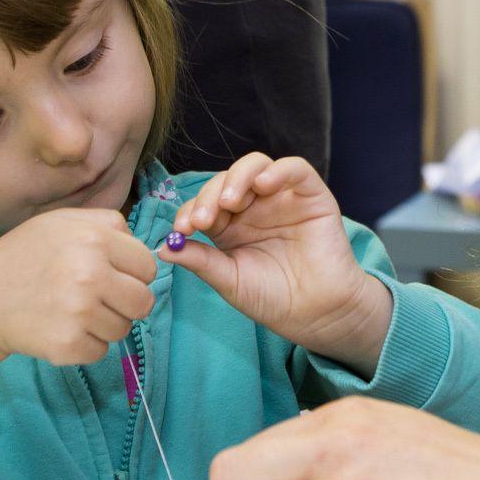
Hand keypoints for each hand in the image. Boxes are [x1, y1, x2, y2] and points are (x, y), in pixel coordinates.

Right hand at [0, 207, 155, 369]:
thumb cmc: (24, 255)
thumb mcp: (62, 221)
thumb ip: (108, 225)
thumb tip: (142, 248)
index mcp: (94, 238)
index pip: (148, 266)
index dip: (133, 273)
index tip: (113, 276)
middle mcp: (90, 273)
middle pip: (143, 301)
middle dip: (125, 303)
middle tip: (97, 299)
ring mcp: (79, 312)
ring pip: (124, 329)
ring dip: (104, 324)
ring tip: (73, 311)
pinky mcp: (68, 345)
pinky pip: (101, 351)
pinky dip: (85, 345)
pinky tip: (62, 328)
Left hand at [168, 154, 391, 373]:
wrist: (317, 313)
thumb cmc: (273, 298)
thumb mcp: (229, 280)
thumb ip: (200, 261)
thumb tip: (162, 247)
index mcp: (230, 225)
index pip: (204, 204)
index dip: (190, 211)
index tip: (182, 229)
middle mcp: (254, 206)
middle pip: (225, 181)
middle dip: (208, 196)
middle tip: (203, 219)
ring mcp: (281, 198)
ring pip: (255, 166)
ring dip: (237, 178)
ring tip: (230, 201)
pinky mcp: (310, 195)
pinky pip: (295, 169)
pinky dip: (279, 170)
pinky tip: (264, 185)